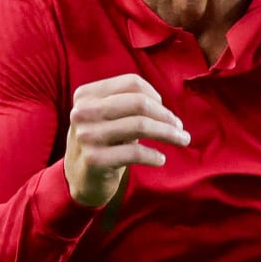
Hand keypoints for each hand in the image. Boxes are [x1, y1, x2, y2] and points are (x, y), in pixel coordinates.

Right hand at [64, 74, 190, 207]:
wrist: (78, 178)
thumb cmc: (103, 143)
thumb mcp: (109, 117)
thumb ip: (131, 105)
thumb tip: (167, 110)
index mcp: (86, 95)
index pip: (131, 83)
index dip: (155, 96)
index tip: (166, 112)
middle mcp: (83, 112)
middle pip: (138, 102)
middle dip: (166, 115)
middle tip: (180, 128)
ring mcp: (87, 136)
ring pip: (140, 126)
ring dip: (168, 133)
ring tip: (182, 140)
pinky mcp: (94, 160)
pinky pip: (135, 153)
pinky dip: (154, 156)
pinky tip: (160, 159)